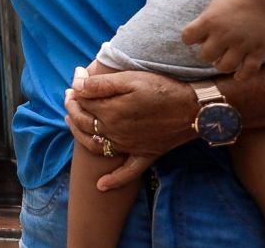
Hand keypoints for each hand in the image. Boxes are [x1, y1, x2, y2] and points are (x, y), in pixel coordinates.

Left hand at [65, 68, 196, 190]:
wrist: (195, 108)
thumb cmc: (162, 88)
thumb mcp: (130, 79)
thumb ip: (100, 84)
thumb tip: (76, 87)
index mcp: (110, 113)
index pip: (82, 104)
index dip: (74, 94)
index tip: (72, 87)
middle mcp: (116, 133)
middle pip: (85, 124)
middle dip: (72, 110)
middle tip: (70, 98)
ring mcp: (130, 147)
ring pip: (96, 146)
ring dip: (79, 136)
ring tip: (71, 123)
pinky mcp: (145, 155)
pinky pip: (127, 172)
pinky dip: (113, 180)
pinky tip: (101, 185)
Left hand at [182, 0, 264, 80]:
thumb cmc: (234, 2)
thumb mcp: (212, 8)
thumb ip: (203, 24)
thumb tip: (196, 42)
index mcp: (209, 21)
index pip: (188, 38)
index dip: (189, 39)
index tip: (194, 39)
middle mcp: (224, 35)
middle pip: (206, 56)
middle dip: (208, 54)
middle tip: (213, 50)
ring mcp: (242, 44)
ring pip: (226, 66)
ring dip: (221, 65)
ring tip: (222, 61)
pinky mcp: (258, 50)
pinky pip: (249, 69)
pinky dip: (242, 76)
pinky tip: (237, 76)